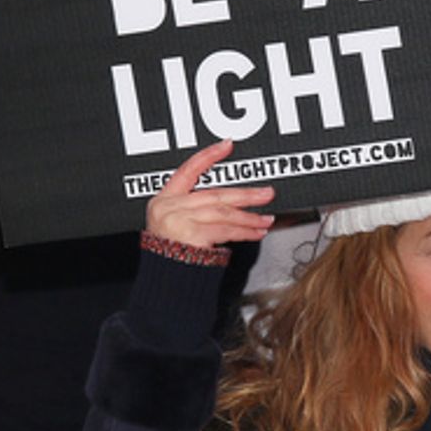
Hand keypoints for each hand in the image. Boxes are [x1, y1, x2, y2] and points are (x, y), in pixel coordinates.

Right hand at [145, 139, 274, 249]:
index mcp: (164, 201)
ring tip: (266, 220)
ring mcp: (178, 220)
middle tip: (266, 193)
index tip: (227, 145)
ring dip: (249, 217)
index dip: (208, 156)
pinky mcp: (190, 235)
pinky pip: (225, 230)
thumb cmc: (171, 259)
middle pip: (214, 194)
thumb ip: (196, 212)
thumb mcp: (175, 228)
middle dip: (245, 194)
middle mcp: (169, 208)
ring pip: (223, 213)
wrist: (165, 285)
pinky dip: (244, 231)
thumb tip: (233, 203)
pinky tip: (256, 232)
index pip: (188, 170)